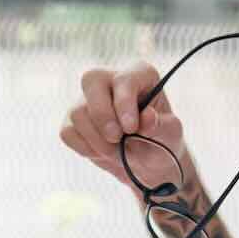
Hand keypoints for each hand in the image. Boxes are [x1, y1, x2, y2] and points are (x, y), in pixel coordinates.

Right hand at [59, 63, 187, 190]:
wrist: (147, 163)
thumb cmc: (162, 141)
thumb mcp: (170, 135)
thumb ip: (161, 125)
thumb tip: (147, 116)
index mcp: (139, 74)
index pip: (124, 79)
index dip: (124, 103)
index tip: (131, 128)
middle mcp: (110, 79)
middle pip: (91, 81)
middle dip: (102, 115)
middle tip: (116, 139)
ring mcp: (88, 99)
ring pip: (77, 112)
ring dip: (97, 140)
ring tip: (118, 152)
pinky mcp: (73, 120)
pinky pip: (68, 132)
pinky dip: (85, 148)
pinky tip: (102, 152)